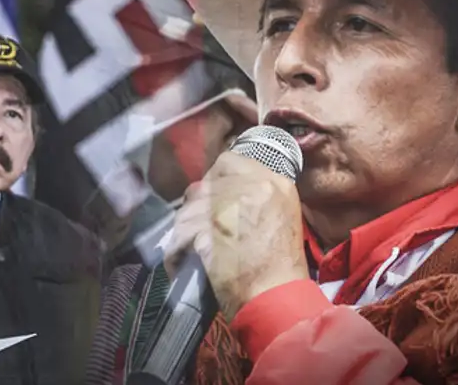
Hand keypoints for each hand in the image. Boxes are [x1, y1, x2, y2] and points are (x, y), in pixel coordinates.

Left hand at [162, 150, 308, 321]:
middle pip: (205, 184)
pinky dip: (176, 250)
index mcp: (274, 182)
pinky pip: (179, 233)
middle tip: (197, 225)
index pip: (230, 161)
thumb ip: (254, 197)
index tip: (213, 198)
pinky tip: (178, 262)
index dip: (215, 179)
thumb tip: (222, 192)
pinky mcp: (207, 228)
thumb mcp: (280, 216)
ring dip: (184, 227)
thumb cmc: (282, 266)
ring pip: (189, 206)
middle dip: (197, 205)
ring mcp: (228, 205)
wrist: (278, 297)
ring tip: (188, 247)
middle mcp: (251, 186)